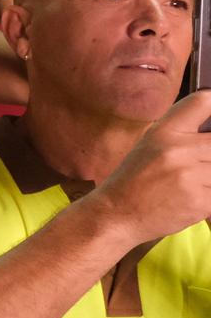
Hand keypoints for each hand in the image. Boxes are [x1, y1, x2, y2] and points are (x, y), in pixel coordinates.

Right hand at [84, 92, 210, 248]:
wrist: (115, 215)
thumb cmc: (134, 180)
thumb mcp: (151, 146)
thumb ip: (183, 136)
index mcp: (163, 132)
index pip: (203, 102)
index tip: (210, 125)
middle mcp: (178, 149)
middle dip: (210, 157)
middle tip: (198, 166)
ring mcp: (190, 176)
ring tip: (194, 185)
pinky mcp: (200, 201)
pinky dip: (209, 197)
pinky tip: (193, 200)